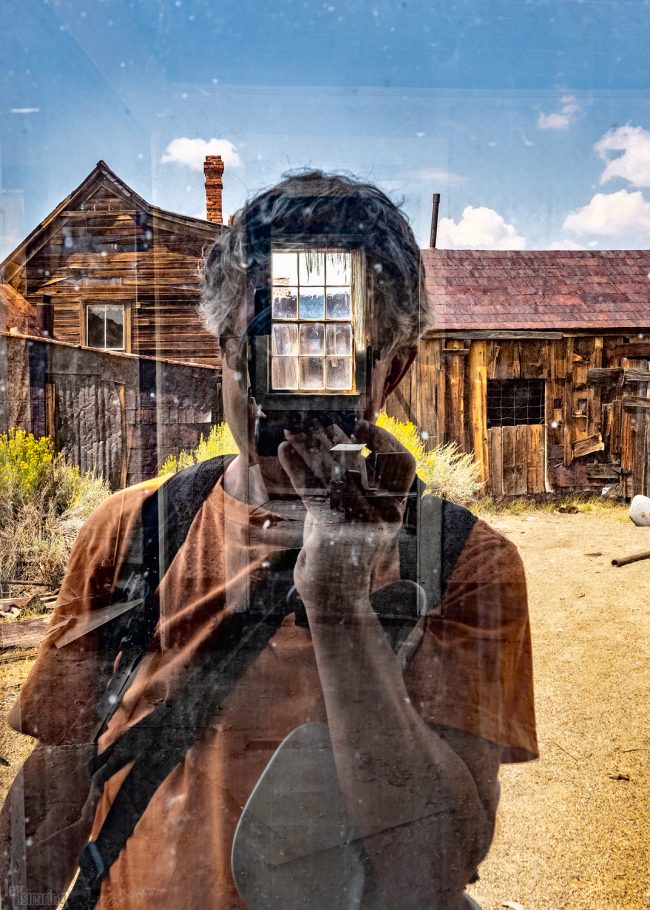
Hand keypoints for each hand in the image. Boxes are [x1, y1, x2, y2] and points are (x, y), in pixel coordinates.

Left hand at [277, 419, 415, 613]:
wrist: (335, 600)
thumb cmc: (342, 551)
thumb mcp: (354, 514)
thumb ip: (353, 483)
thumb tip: (339, 439)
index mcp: (395, 510)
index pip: (403, 464)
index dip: (385, 440)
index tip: (362, 425)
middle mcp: (383, 516)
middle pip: (364, 462)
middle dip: (337, 438)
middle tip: (315, 421)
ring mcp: (360, 525)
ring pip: (334, 473)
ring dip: (310, 447)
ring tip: (293, 430)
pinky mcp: (332, 533)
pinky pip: (312, 491)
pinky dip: (295, 467)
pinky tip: (284, 451)